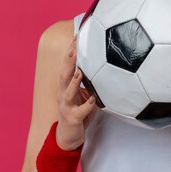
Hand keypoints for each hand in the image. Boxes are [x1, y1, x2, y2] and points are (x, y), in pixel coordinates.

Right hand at [56, 34, 97, 149]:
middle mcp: (64, 93)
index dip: (73, 49)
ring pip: (68, 91)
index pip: (69, 64)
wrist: (68, 137)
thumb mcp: (85, 94)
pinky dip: (87, 105)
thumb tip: (107, 66)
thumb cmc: (79, 112)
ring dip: (74, 81)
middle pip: (65, 73)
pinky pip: (81, 111)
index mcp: (67, 86)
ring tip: (80, 71)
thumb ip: (92, 82)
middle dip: (70, 60)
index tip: (79, 34)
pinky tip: (94, 100)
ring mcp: (66, 105)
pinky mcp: (72, 118)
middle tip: (75, 46)